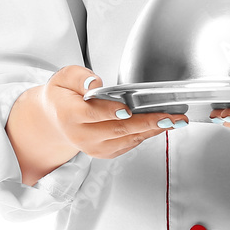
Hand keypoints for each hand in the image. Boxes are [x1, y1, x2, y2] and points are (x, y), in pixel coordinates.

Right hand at [40, 66, 189, 159]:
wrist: (55, 120)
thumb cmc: (63, 95)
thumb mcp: (64, 77)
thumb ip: (80, 78)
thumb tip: (95, 85)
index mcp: (70, 114)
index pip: (93, 114)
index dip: (111, 112)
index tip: (128, 109)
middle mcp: (82, 135)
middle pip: (117, 130)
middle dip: (147, 123)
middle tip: (169, 116)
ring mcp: (94, 147)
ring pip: (126, 140)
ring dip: (153, 131)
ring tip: (174, 121)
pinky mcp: (104, 152)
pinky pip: (128, 145)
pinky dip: (146, 135)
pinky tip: (161, 126)